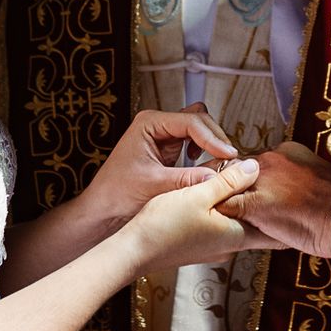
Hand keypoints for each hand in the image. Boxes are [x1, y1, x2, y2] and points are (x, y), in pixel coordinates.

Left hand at [81, 105, 240, 225]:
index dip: (212, 138)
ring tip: (221, 163)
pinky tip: (205, 166)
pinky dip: (206, 151)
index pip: (191, 121)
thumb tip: (219, 176)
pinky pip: (195, 143)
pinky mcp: (168, 150)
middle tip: (228, 160)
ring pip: (199, 129)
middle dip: (215, 139)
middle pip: (199, 119)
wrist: (102, 211)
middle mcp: (157, 125)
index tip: (227, 155)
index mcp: (149, 123)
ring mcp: (163, 137)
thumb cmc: (117, 195)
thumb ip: (189, 179)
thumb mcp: (156, 185)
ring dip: (212, 143)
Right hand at [123, 157, 278, 272]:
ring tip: (240, 179)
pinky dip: (224, 210)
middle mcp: (229, 246)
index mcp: (236, 236)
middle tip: (269, 181)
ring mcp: (213, 248)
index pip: (276, 234)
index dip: (287, 216)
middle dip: (263, 204)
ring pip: (238, 223)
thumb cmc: (163, 225)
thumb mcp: (198, 194)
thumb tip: (255, 167)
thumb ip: (229, 181)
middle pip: (257, 225)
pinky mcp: (198, 245)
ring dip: (241, 204)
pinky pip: (221, 225)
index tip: (296, 200)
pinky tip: (214, 193)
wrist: (133, 251)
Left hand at [219, 142, 330, 258]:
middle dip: (227, 185)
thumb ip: (298, 185)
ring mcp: (262, 179)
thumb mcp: (318, 186)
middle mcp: (272, 160)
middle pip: (235, 168)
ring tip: (213, 214)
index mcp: (288, 153)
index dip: (246, 180)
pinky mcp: (256, 202)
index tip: (242, 191)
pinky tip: (218, 228)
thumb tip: (292, 198)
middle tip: (216, 198)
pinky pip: (227, 206)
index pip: (254, 163)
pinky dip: (220, 216)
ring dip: (221, 199)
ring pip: (226, 185)